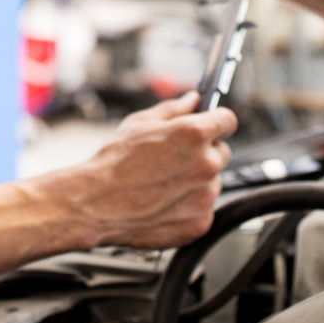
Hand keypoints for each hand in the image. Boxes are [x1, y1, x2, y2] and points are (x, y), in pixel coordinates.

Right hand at [74, 91, 237, 248]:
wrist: (96, 204)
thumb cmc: (113, 164)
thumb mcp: (140, 123)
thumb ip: (174, 108)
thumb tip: (192, 100)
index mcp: (195, 134)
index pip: (227, 121)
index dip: (217, 122)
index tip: (212, 127)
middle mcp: (206, 164)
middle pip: (222, 152)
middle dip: (204, 153)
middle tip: (174, 160)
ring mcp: (205, 196)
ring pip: (212, 182)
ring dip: (197, 181)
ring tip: (164, 184)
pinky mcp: (200, 222)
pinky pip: (204, 209)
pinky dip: (190, 207)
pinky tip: (165, 203)